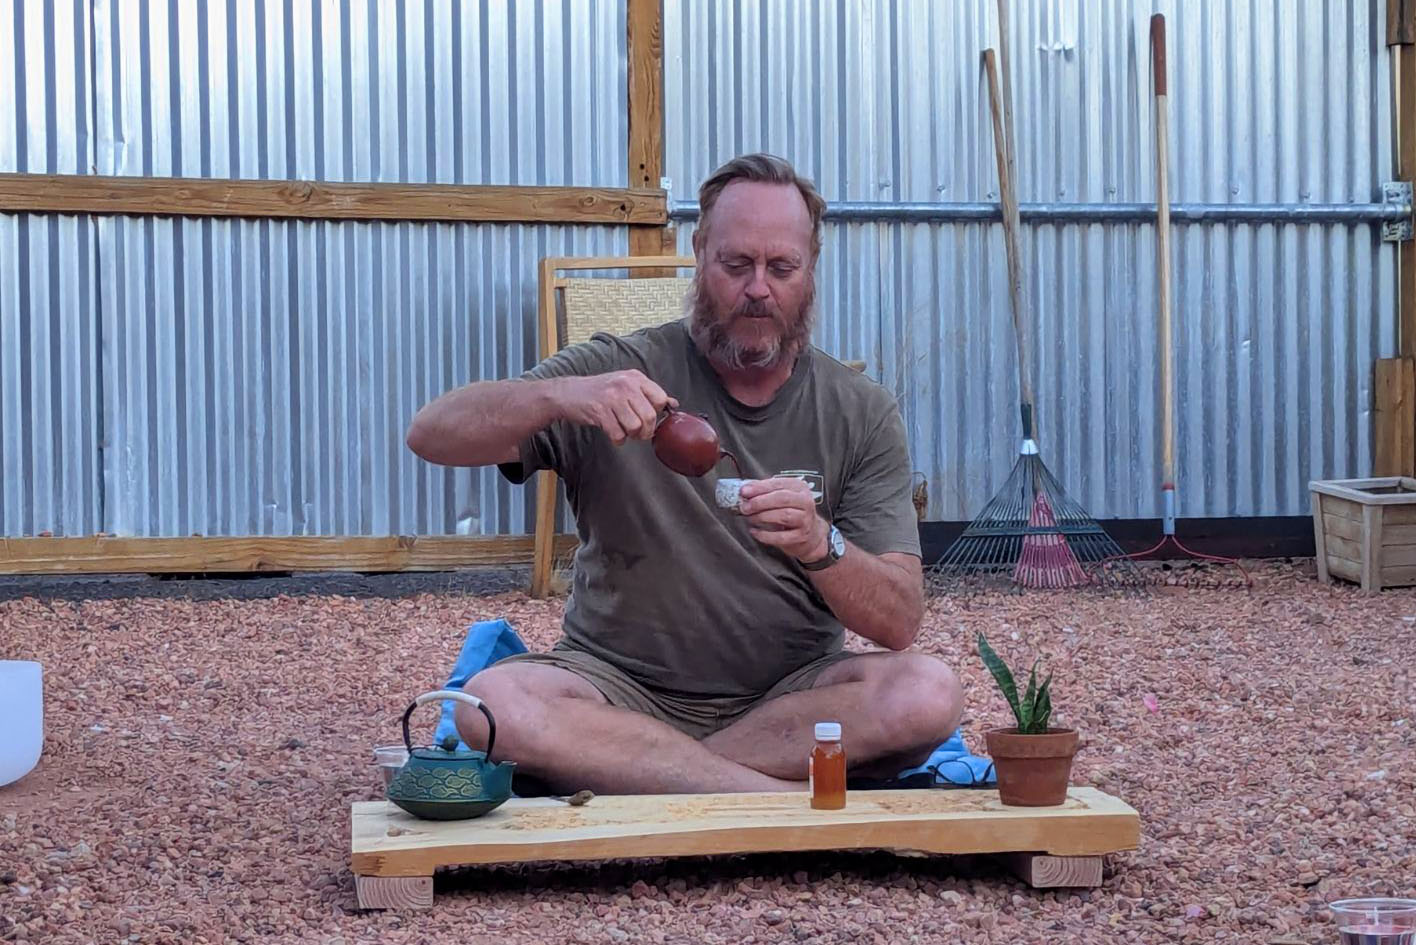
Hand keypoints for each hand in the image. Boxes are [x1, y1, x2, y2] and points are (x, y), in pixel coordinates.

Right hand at [553, 371, 675, 444]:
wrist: (568, 393)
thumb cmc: (600, 391)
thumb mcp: (625, 386)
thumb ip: (648, 394)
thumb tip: (673, 404)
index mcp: (635, 377)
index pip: (660, 398)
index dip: (657, 413)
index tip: (648, 418)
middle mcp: (625, 384)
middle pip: (649, 416)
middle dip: (646, 430)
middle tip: (638, 432)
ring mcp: (612, 397)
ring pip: (635, 426)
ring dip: (631, 435)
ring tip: (624, 430)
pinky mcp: (600, 411)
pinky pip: (618, 434)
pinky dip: (617, 439)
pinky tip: (612, 432)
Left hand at [738, 477, 829, 561]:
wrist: (810, 534)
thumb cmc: (791, 511)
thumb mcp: (780, 496)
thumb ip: (763, 491)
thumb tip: (744, 489)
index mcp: (799, 487)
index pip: (778, 484)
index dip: (759, 487)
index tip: (743, 491)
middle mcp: (805, 501)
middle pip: (782, 498)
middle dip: (760, 502)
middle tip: (745, 507)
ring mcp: (805, 519)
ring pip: (783, 515)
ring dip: (762, 517)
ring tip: (750, 518)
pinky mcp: (801, 536)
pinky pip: (781, 536)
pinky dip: (765, 535)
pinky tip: (755, 532)